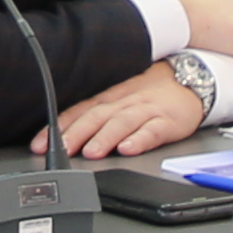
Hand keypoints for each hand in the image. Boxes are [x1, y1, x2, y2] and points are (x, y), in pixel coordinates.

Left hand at [47, 66, 211, 161]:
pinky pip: (153, 130)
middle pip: (97, 116)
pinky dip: (140, 139)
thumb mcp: (121, 98)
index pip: (80, 111)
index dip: (59, 127)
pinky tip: (128, 149)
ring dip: (105, 137)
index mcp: (111, 98)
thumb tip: (66, 133)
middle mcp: (125, 102)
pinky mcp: (168, 121)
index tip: (40, 144)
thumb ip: (98, 114)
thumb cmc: (153, 93)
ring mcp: (147, 110)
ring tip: (91, 152)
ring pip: (122, 122)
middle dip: (76, 134)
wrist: (192, 80)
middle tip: (60, 150)